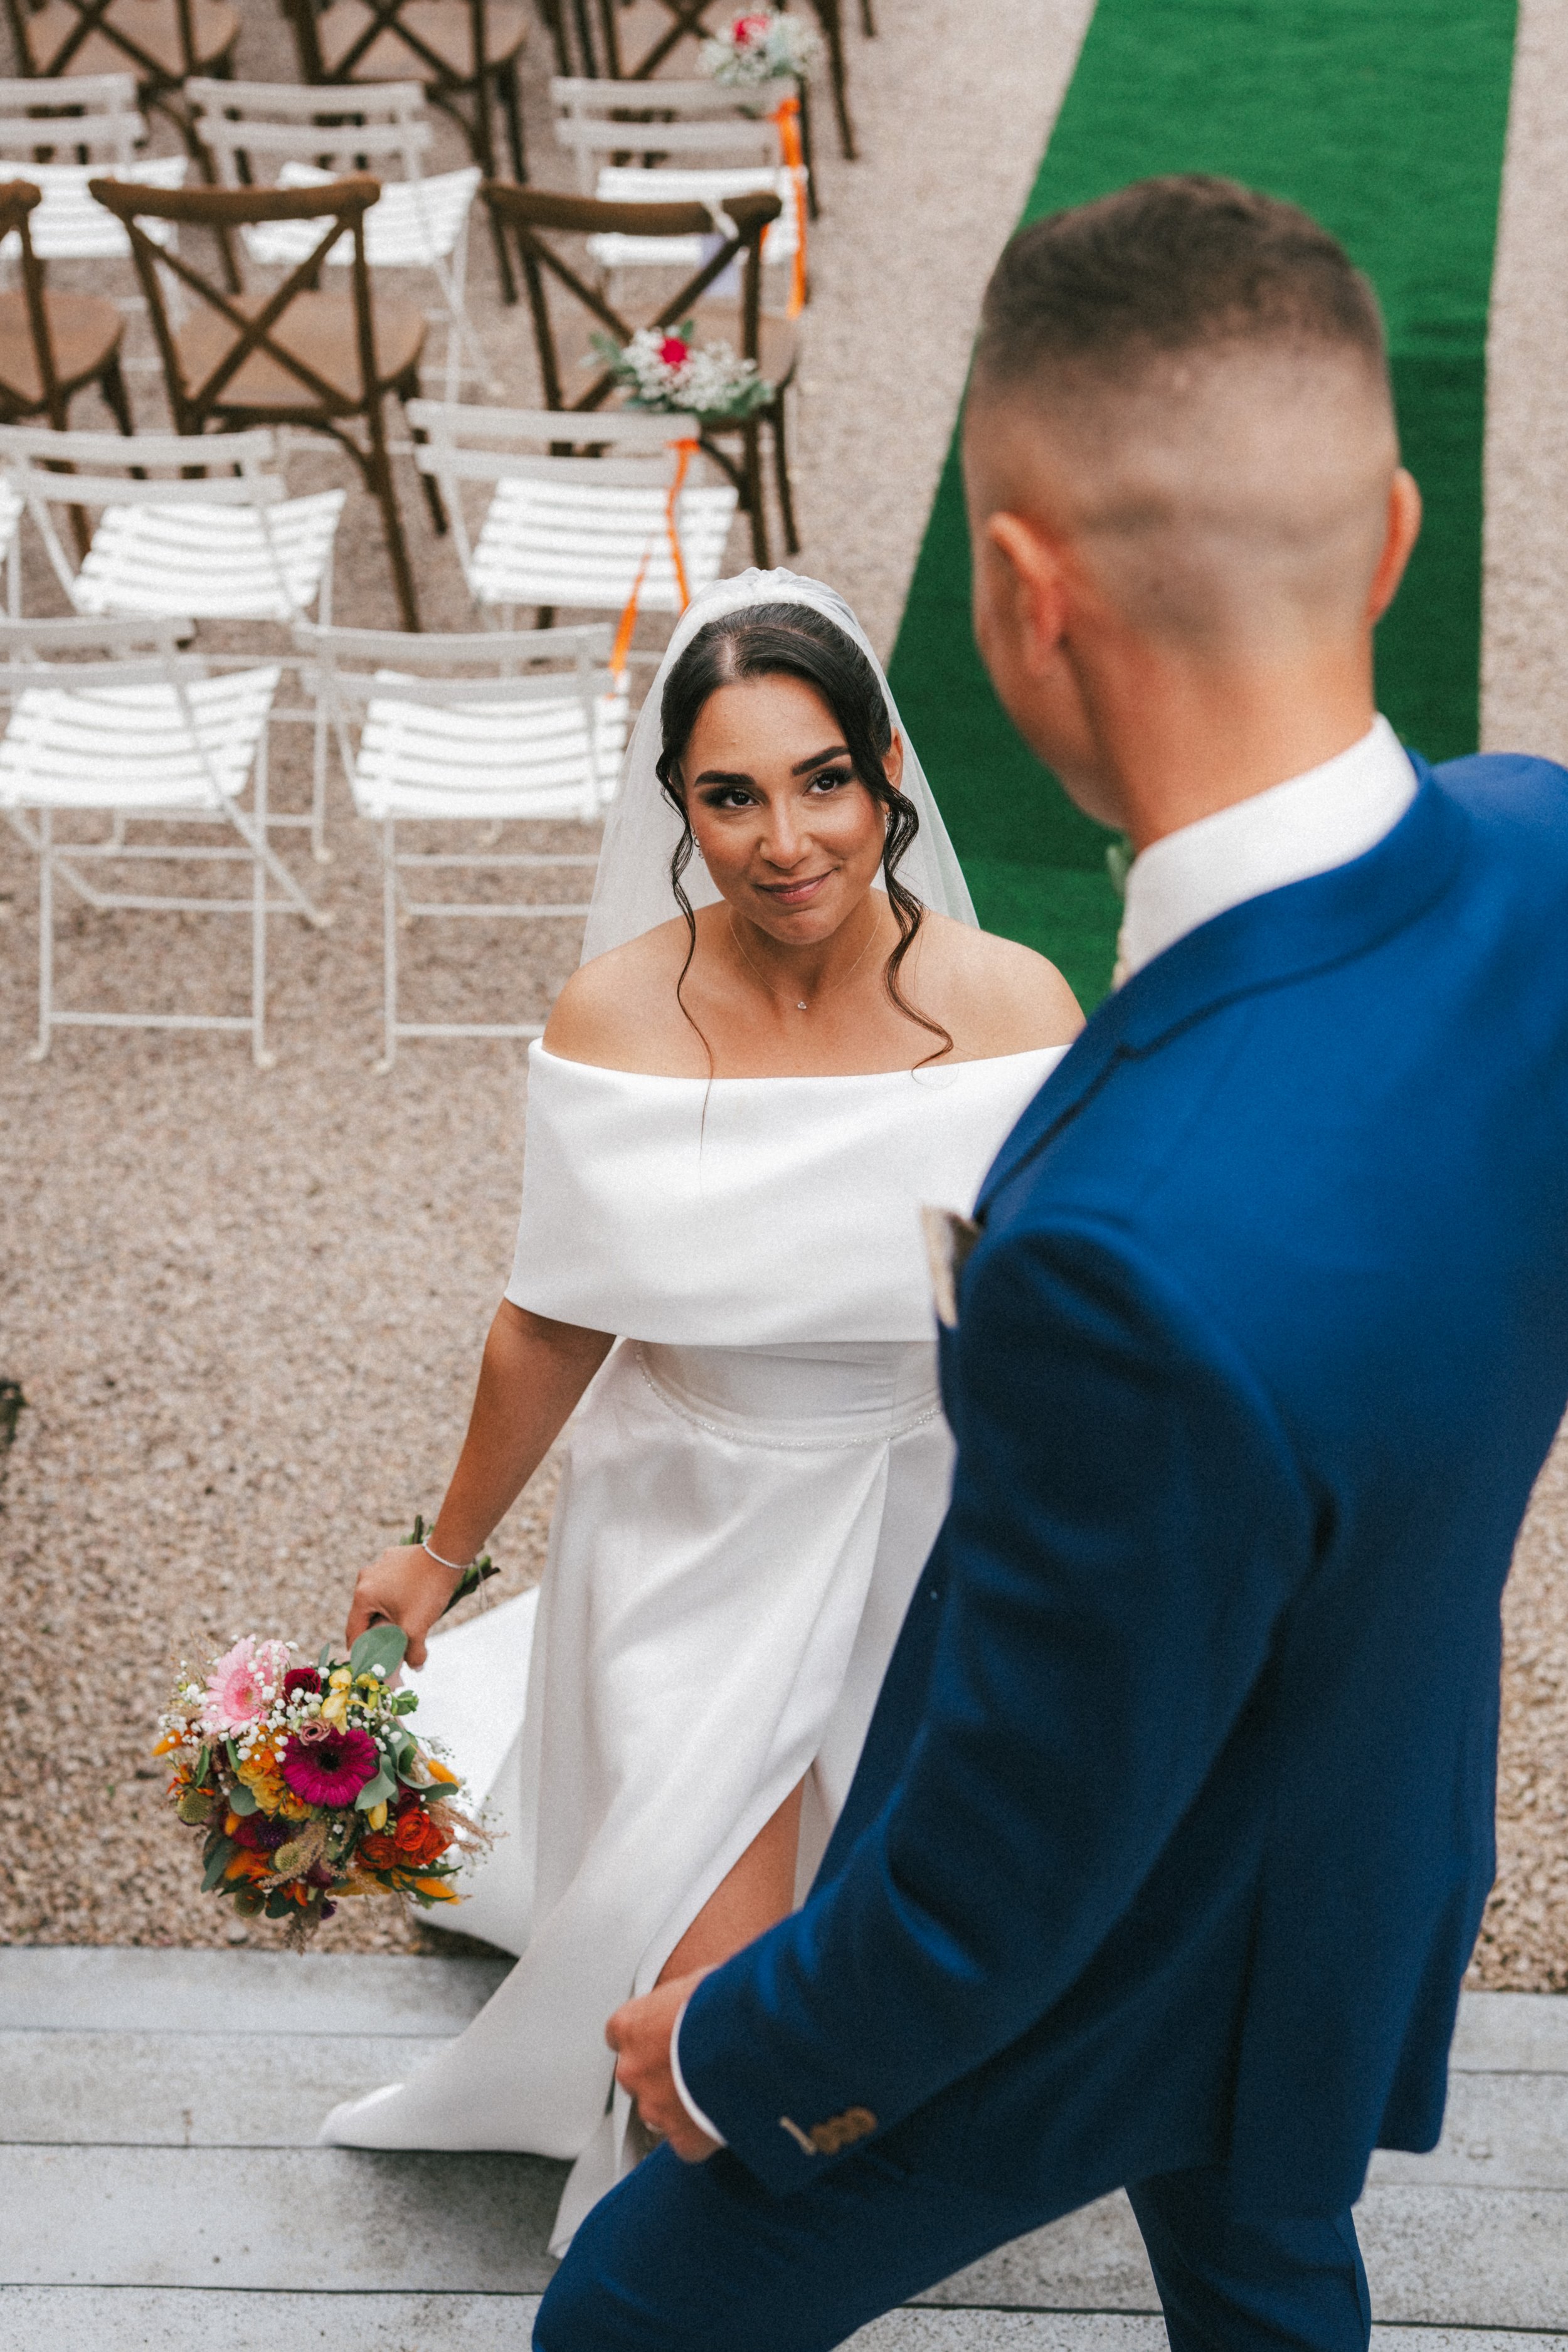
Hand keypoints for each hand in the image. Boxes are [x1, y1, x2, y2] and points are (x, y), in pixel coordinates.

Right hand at [345, 1543, 460, 1670]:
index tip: (366, 1663)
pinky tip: (411, 1604)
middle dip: (376, 1632)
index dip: (360, 1651)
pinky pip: (390, 1584)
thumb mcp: (416, 1627)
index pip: (354, 1631)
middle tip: (386, 1648)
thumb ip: (412, 1653)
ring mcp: (379, 1565)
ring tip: (401, 1626)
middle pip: (366, 1615)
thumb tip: (415, 1666)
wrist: (447, 1556)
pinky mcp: (393, 1558)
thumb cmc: (427, 1591)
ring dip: (387, 1614)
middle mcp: (365, 1578)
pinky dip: (396, 1597)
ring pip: (379, 1599)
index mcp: (363, 1595)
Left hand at [605, 1968, 719, 2161]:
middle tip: (694, 2063)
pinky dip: (701, 2135)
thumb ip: (682, 2000)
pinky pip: (686, 2142)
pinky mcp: (680, 2138)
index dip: (646, 2036)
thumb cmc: (725, 2003)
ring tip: (714, 2090)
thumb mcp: (698, 1983)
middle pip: (637, 2074)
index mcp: (631, 2026)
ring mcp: (654, 2107)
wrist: (747, 2042)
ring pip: (658, 2111)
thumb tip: (697, 1998)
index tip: (663, 2036)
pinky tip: (724, 2116)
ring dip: (679, 2105)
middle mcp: (633, 2068)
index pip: (620, 2034)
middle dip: (661, 2073)